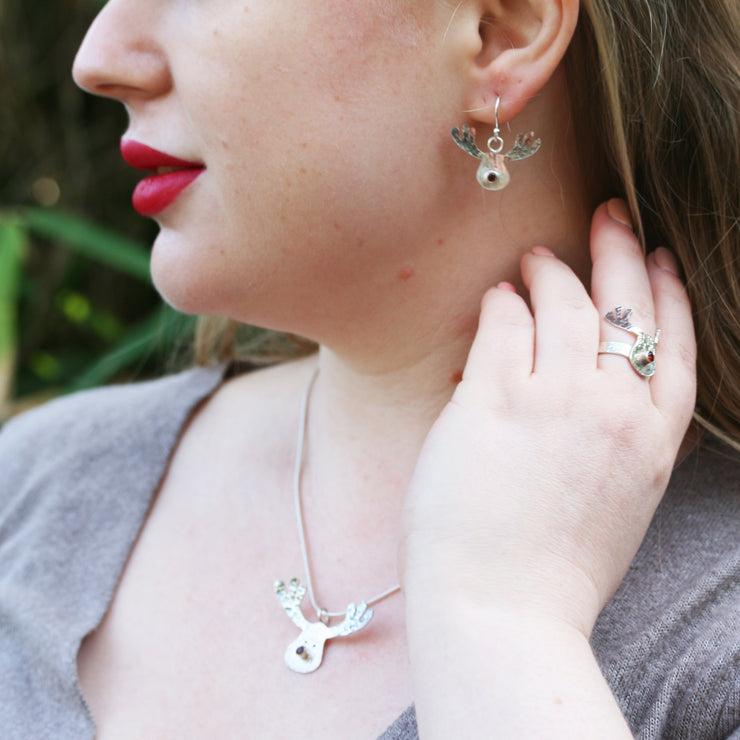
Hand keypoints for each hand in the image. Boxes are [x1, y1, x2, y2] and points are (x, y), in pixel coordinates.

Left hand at [401, 199, 695, 635]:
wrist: (504, 615)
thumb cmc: (553, 571)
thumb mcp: (616, 504)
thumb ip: (617, 442)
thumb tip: (593, 389)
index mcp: (651, 441)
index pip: (672, 344)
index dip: (667, 292)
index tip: (659, 256)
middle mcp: (613, 411)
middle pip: (626, 306)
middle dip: (619, 250)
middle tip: (607, 215)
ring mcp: (554, 402)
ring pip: (564, 304)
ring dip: (551, 270)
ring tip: (534, 257)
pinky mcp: (494, 401)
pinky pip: (504, 326)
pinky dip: (502, 303)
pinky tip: (497, 296)